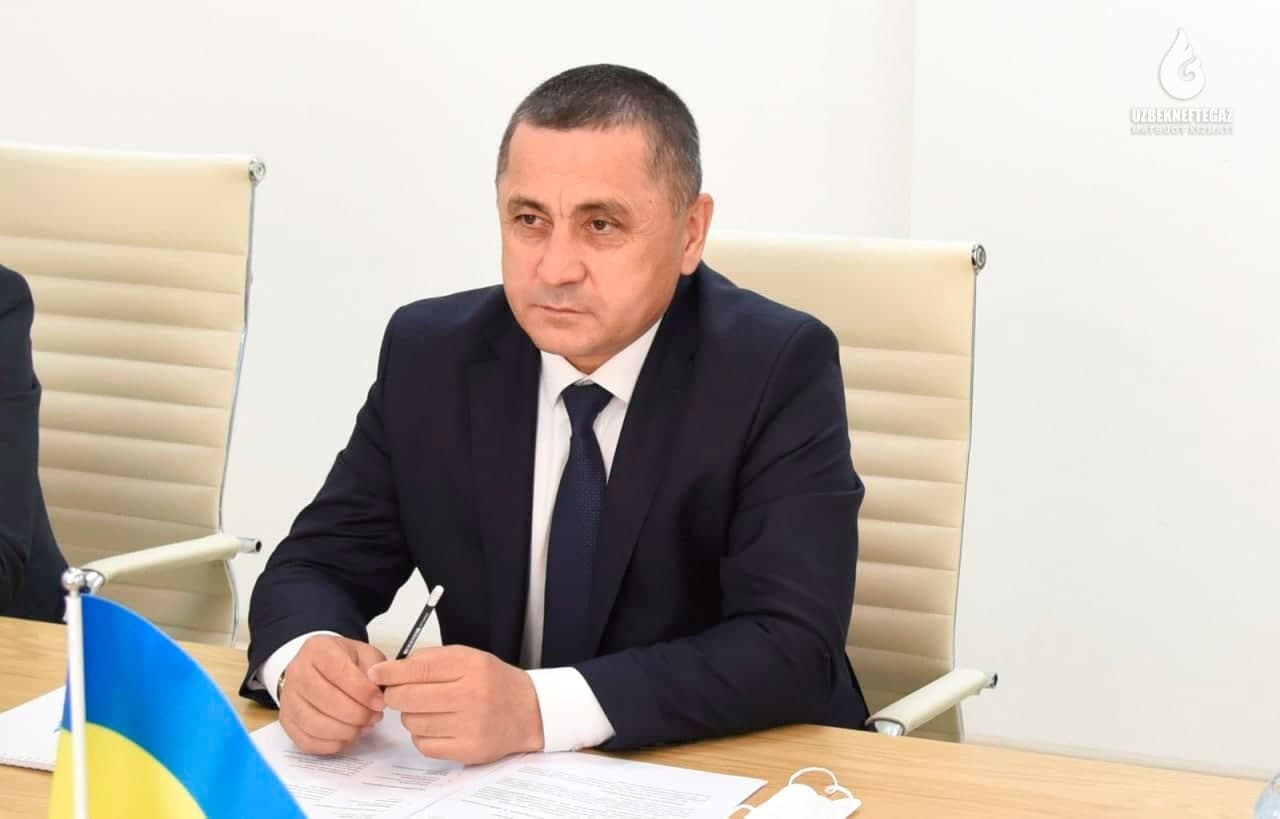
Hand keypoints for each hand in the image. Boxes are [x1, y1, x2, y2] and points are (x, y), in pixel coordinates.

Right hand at [278, 635, 385, 754]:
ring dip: (346, 731)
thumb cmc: (344, 661)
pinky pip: (307, 741)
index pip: (339, 672)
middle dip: (357, 714)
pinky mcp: (286, 720)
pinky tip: (348, 736)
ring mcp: (288, 698)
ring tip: (364, 727)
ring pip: (315, 724)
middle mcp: (297, 672)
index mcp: (317, 650)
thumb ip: (375, 670)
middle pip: (326, 700)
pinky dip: (331, 744)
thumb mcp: (364, 654)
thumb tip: (378, 693)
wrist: (317, 668)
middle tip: (374, 717)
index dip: (362, 692)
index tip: (379, 703)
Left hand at [368, 645, 543, 764]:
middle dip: (395, 696)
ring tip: (427, 710)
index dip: (391, 673)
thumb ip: (430, 660)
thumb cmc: (493, 682)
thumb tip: (389, 671)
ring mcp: (470, 726)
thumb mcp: (468, 657)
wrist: (529, 711)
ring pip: (413, 723)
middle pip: (409, 698)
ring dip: (411, 716)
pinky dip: (422, 736)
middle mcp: (471, 695)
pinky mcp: (468, 750)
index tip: (375, 675)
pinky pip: (424, 745)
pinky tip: (436, 726)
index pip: (419, 669)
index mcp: (470, 667)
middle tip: (400, 694)